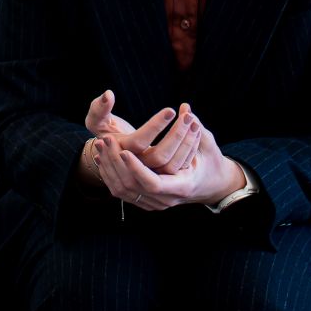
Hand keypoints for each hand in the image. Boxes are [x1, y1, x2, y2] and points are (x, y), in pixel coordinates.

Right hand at [81, 90, 201, 187]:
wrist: (114, 159)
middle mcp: (136, 168)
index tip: (171, 110)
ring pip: (174, 164)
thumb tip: (108, 94)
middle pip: (161, 156)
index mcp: (121, 153)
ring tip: (193, 120)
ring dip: (187, 141)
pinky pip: (180, 166)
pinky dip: (189, 149)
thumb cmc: (106, 135)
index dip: (155, 126)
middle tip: (188, 115)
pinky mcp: (163, 177)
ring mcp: (151, 175)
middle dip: (177, 134)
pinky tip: (195, 130)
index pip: (140, 141)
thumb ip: (99, 108)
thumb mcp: (96, 121)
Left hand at [100, 105, 245, 210]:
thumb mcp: (208, 145)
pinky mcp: (144, 199)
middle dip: (116, 161)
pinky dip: (110, 172)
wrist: (209, 184)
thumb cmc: (210, 162)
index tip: (123, 150)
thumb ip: (198, 128)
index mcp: (182, 186)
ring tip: (99, 140)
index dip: (136, 168)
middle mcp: (166, 199)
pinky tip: (101, 154)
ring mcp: (153, 202)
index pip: (152, 183)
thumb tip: (185, 108)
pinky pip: (122, 189)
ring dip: (109, 164)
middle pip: (133, 185)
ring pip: (123, 188)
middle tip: (105, 138)